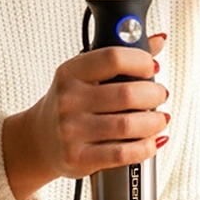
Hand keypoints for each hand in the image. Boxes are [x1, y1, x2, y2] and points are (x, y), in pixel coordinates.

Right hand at [3, 34, 168, 199]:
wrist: (39, 140)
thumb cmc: (69, 104)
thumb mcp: (85, 76)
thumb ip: (121, 59)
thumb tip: (157, 42)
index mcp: (71, 73)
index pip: (113, 58)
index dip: (141, 61)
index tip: (152, 67)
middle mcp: (69, 100)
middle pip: (127, 94)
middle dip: (154, 94)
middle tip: (160, 95)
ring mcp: (72, 131)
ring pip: (128, 125)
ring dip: (154, 122)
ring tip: (159, 119)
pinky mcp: (78, 158)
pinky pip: (122, 154)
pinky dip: (144, 147)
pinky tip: (151, 141)